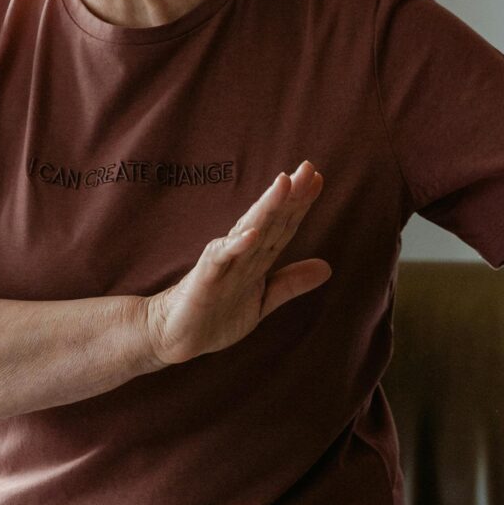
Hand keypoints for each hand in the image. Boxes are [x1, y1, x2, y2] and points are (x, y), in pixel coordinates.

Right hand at [141, 160, 332, 366]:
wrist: (176, 338)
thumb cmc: (216, 315)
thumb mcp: (262, 301)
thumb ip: (290, 283)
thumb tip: (328, 267)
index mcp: (255, 259)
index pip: (281, 226)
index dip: (300, 204)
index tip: (316, 178)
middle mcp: (240, 255)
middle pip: (269, 221)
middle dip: (289, 195)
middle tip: (307, 167)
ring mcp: (222, 266)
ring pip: (248, 231)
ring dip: (266, 208)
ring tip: (283, 184)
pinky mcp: (203, 281)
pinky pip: (219, 260)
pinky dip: (235, 246)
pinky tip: (251, 233)